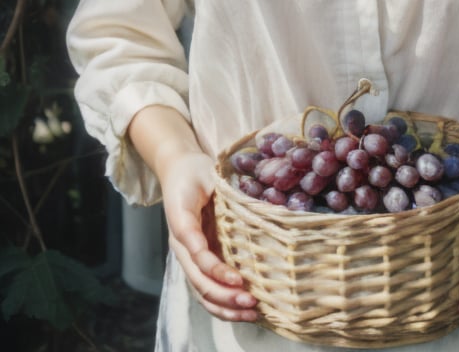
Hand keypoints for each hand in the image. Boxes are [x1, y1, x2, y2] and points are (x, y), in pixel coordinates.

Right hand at [160, 151, 260, 322]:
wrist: (178, 169)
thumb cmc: (193, 172)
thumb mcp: (205, 177)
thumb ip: (223, 192)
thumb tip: (257, 210)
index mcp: (182, 226)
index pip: (198, 255)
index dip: (218, 270)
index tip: (240, 279)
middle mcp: (183, 247)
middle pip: (200, 282)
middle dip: (225, 297)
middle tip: (251, 302)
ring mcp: (189, 256)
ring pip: (202, 292)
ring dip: (225, 307)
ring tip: (251, 313)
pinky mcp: (198, 259)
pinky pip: (207, 287)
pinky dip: (223, 302)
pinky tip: (242, 309)